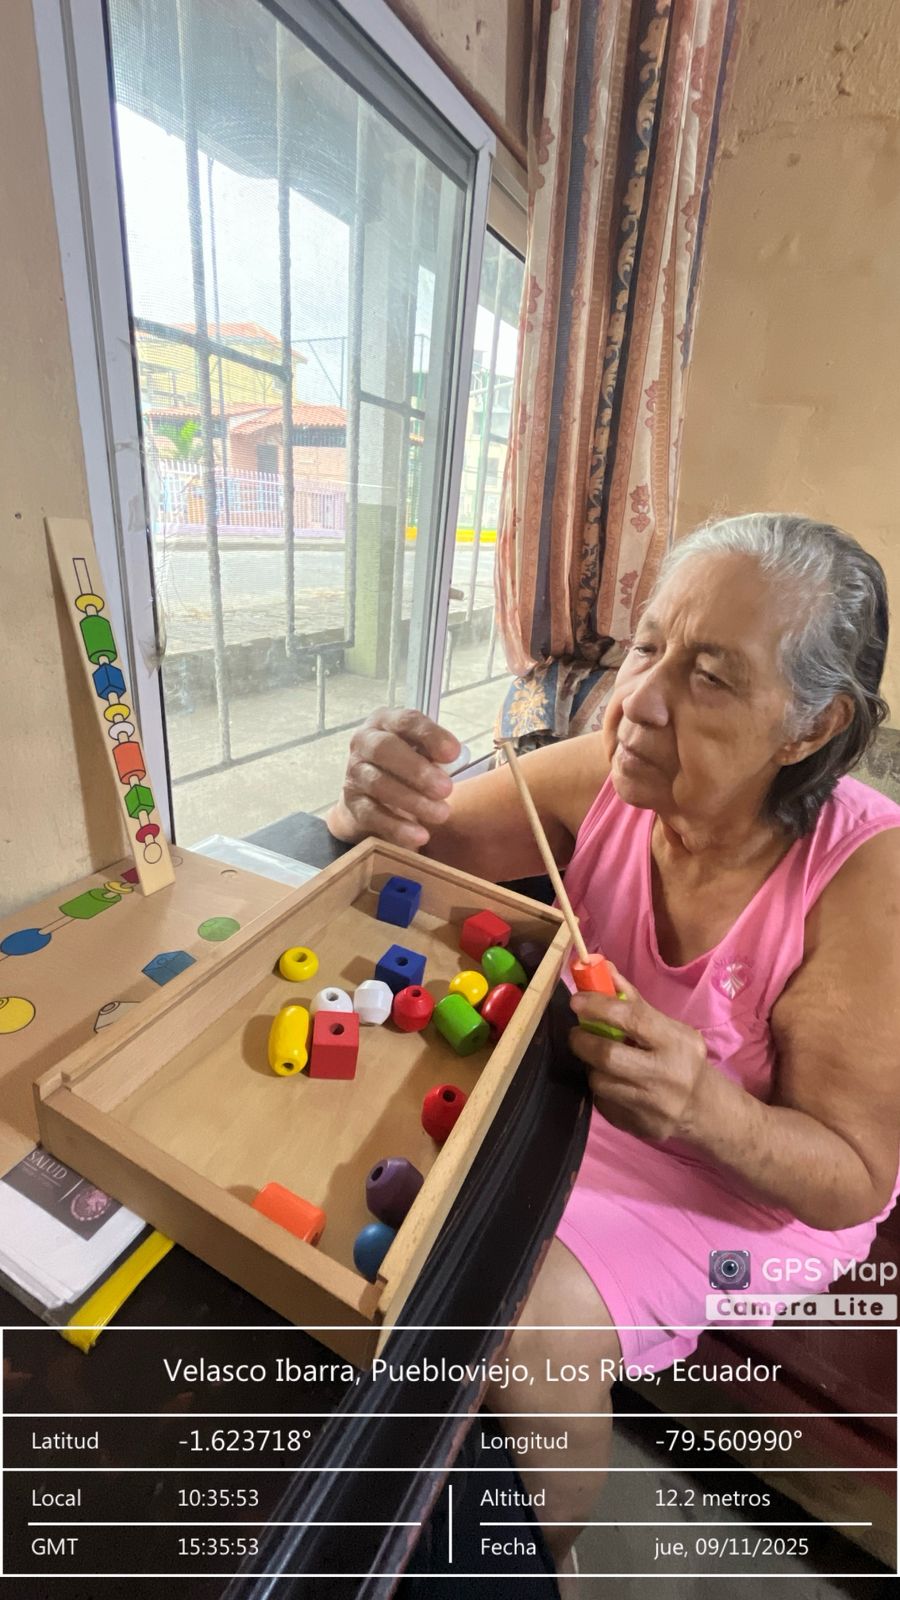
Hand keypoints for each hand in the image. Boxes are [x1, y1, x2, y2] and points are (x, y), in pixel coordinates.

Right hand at [326, 708, 461, 849]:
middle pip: (385, 749)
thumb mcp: (422, 754)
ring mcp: (354, 773)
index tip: (453, 753)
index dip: (430, 735)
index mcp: (386, 722)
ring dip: (413, 800)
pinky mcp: (351, 803)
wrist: (370, 799)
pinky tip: (420, 835)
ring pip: (379, 783)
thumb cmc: (405, 768)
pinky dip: (398, 827)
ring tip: (441, 814)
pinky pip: (372, 814)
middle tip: (446, 789)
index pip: (407, 720)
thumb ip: (435, 754)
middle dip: (417, 770)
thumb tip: (451, 760)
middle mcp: (364, 742)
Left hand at [569, 963, 710, 1141]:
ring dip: (592, 1067)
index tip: (576, 1001)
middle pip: (607, 1056)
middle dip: (583, 1041)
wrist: (705, 1108)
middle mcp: (666, 1076)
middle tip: (577, 1033)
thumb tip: (601, 968)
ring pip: (599, 1082)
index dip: (598, 1007)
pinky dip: (602, 1089)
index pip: (632, 1018)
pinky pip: (604, 1104)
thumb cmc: (682, 1058)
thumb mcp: (668, 1027)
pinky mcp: (640, 1127)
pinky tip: (614, 1083)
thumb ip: (634, 1001)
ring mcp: (653, 1106)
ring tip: (600, 1060)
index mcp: (676, 1042)